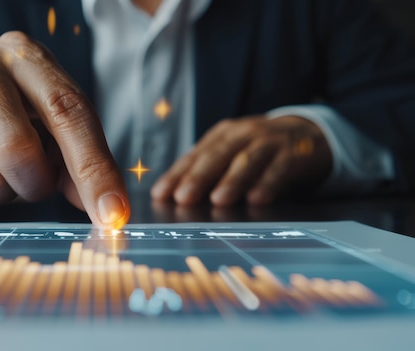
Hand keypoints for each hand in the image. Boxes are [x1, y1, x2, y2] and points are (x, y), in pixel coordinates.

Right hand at [0, 31, 129, 227]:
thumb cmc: (16, 114)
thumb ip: (83, 161)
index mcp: (27, 58)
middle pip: (16, 152)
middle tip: (30, 179)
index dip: (94, 172)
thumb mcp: (55, 122)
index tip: (112, 216)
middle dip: (33, 184)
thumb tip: (106, 212)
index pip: (69, 115)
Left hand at [150, 115, 331, 205]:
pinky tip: (257, 200)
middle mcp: (242, 134)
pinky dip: (267, 184)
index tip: (160, 195)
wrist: (309, 133)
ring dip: (231, 180)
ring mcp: (269, 141)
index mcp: (222, 135)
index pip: (194, 156)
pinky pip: (279, 169)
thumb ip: (210, 172)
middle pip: (216, 156)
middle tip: (183, 198)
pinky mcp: (293, 153)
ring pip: (246, 160)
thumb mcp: (233, 154)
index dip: (176, 175)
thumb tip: (177, 198)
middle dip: (198, 177)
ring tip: (217, 200)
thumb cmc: (260, 150)